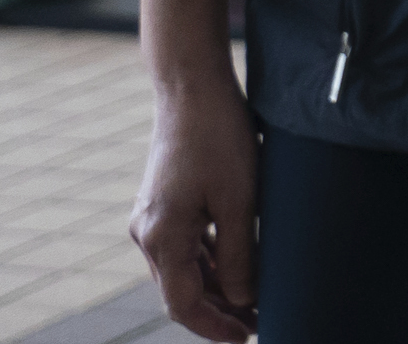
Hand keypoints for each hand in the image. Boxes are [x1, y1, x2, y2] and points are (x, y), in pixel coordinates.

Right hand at [130, 0, 257, 343]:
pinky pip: (185, 247)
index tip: (249, 336)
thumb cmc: (221, 139)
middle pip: (181, 291)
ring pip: (184, 270)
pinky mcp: (163, 204)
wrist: (192, 88)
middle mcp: (147, 234)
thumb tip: (245, 300)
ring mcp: (152, 219)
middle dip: (219, 311)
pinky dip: (210, 262)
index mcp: (161, 238)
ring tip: (255, 302)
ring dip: (217, 288)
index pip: (183, 305)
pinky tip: (239, 266)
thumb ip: (241, 254)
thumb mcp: (241, 199)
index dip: (215, 326)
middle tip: (259, 323)